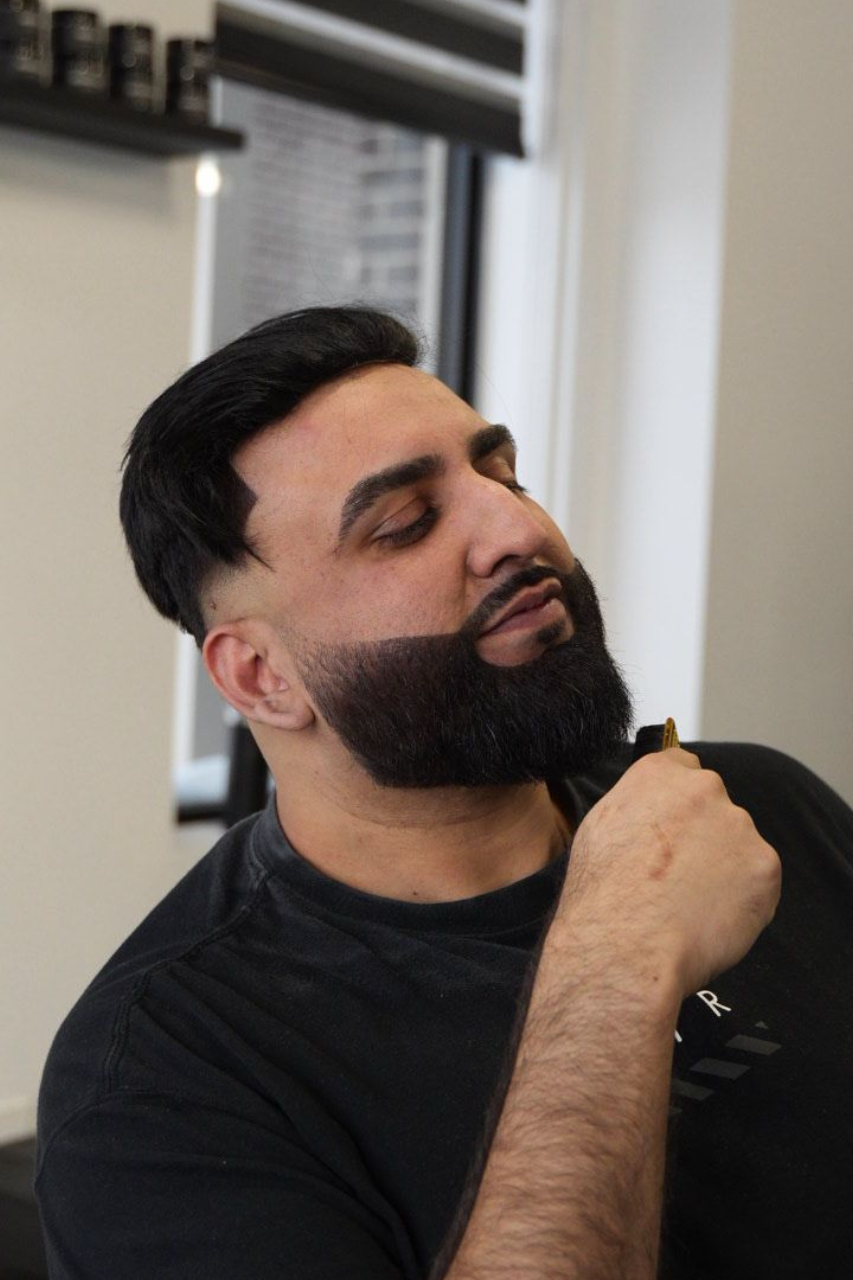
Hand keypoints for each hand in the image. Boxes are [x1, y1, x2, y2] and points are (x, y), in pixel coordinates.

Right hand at [553, 749, 781, 996]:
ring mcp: (739, 826)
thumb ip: (637, 807)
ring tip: (691, 906)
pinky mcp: (765, 866)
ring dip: (725, 869)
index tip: (674, 826)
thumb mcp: (600, 828)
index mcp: (659, 773)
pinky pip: (759, 882)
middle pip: (715, 807)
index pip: (683, 765)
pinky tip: (710, 919)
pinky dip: (743, 901)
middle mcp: (704, 788)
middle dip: (704, 837)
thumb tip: (653, 815)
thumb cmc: (602, 895)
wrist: (626, 944)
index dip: (679, 802)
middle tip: (679, 877)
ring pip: (739, 846)